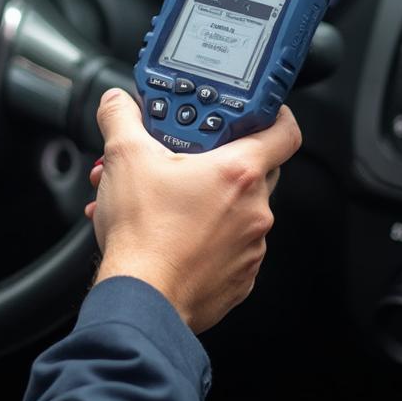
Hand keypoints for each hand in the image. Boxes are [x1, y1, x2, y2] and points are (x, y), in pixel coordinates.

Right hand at [85, 88, 301, 333]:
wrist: (141, 298)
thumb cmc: (144, 233)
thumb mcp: (124, 156)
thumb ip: (121, 117)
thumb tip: (117, 103)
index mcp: (238, 173)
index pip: (284, 132)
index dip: (274, 114)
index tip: (261, 111)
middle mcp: (254, 210)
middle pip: (253, 168)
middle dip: (217, 157)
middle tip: (185, 153)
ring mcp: (250, 248)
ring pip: (232, 209)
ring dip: (200, 198)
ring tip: (157, 196)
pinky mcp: (238, 278)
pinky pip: (225, 245)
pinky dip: (200, 234)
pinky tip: (165, 229)